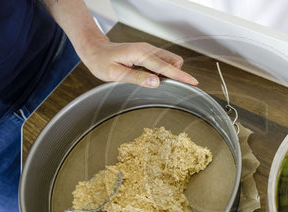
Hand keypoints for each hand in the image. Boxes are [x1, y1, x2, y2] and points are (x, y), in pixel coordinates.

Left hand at [79, 38, 197, 87]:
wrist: (94, 49)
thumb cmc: (101, 61)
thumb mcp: (115, 74)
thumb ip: (137, 78)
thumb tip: (156, 83)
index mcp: (140, 54)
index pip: (166, 67)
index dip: (180, 76)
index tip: (193, 82)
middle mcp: (147, 49)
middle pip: (173, 61)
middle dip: (174, 74)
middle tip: (162, 86)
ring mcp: (148, 50)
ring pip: (169, 61)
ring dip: (168, 73)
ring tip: (151, 81)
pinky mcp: (147, 53)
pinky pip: (162, 61)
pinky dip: (162, 71)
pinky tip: (149, 77)